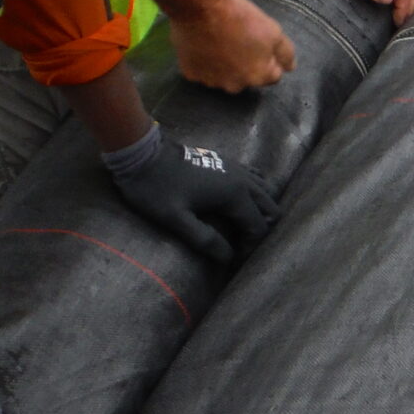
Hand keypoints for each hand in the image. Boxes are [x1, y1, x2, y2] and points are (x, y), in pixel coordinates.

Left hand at [110, 132, 279, 263]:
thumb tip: (229, 257)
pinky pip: (255, 178)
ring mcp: (237, 168)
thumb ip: (205, 240)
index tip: (233, 260)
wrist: (142, 153)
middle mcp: (243, 179)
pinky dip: (254, 194)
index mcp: (234, 194)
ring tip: (240, 227)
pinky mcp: (227, 162)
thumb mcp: (175, 219)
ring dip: (260, 212)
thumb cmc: (155, 188)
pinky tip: (237, 204)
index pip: (259, 227)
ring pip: (266, 192)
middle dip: (260, 230)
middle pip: (271, 209)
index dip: (250, 248)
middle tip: (239, 245)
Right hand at [172, 0, 295, 91]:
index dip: (268, 58)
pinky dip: (203, 62)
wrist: (200, 8)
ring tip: (219, 42)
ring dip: (224, 65)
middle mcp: (235, 85)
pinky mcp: (190, 74)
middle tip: (238, 41)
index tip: (259, 43)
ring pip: (222, 76)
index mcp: (258, 76)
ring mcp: (211, 81)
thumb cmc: (240, 18)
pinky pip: (201, 70)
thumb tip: (290, 68)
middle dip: (245, 64)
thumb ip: (286, 53)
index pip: (272, 75)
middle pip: (246, 78)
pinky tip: (203, 45)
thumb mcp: (274, 31)